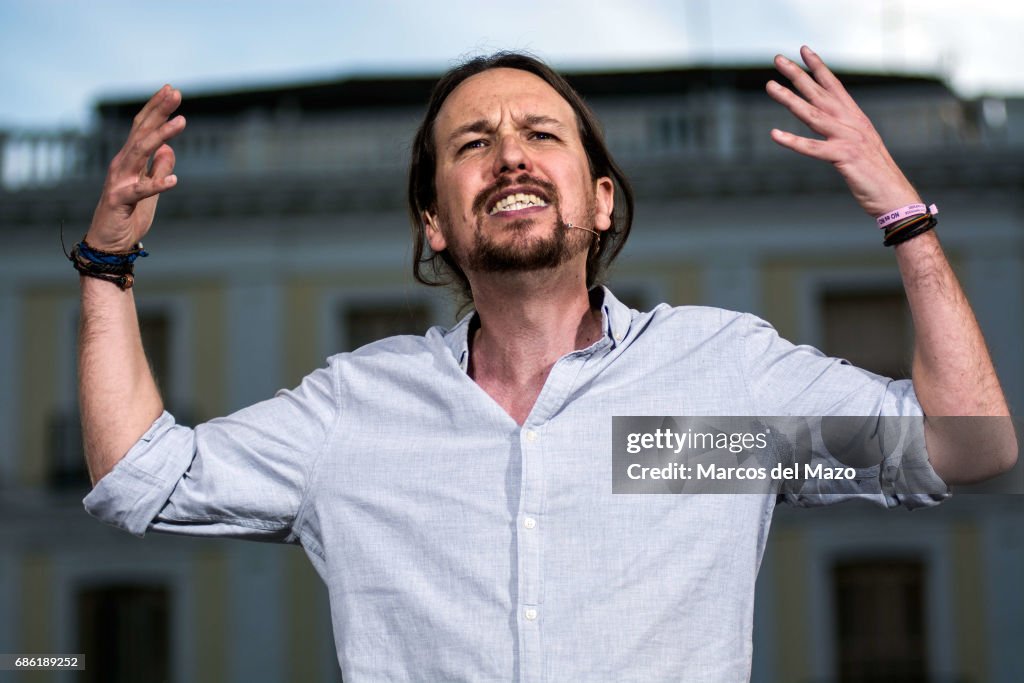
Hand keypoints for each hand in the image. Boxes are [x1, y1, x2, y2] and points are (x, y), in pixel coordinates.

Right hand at [87, 85, 185, 251]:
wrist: (110, 244)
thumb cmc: (129, 217)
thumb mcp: (151, 191)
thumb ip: (157, 169)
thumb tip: (169, 149)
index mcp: (130, 161)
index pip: (143, 129)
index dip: (157, 109)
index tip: (172, 90)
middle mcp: (122, 165)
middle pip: (141, 132)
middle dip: (158, 111)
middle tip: (174, 92)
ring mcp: (119, 181)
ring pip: (140, 152)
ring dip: (162, 136)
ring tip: (182, 122)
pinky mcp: (120, 201)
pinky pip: (140, 191)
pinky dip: (157, 184)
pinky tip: (174, 179)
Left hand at [766, 46, 919, 217]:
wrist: (895, 196)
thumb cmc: (875, 175)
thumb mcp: (860, 147)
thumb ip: (845, 133)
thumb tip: (829, 125)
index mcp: (856, 119)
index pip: (834, 86)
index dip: (818, 68)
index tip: (804, 50)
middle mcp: (852, 123)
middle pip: (819, 94)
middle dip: (798, 75)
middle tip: (778, 59)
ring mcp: (849, 139)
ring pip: (813, 115)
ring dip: (790, 99)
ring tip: (770, 86)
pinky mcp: (845, 158)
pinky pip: (814, 148)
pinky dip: (794, 141)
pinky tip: (775, 134)